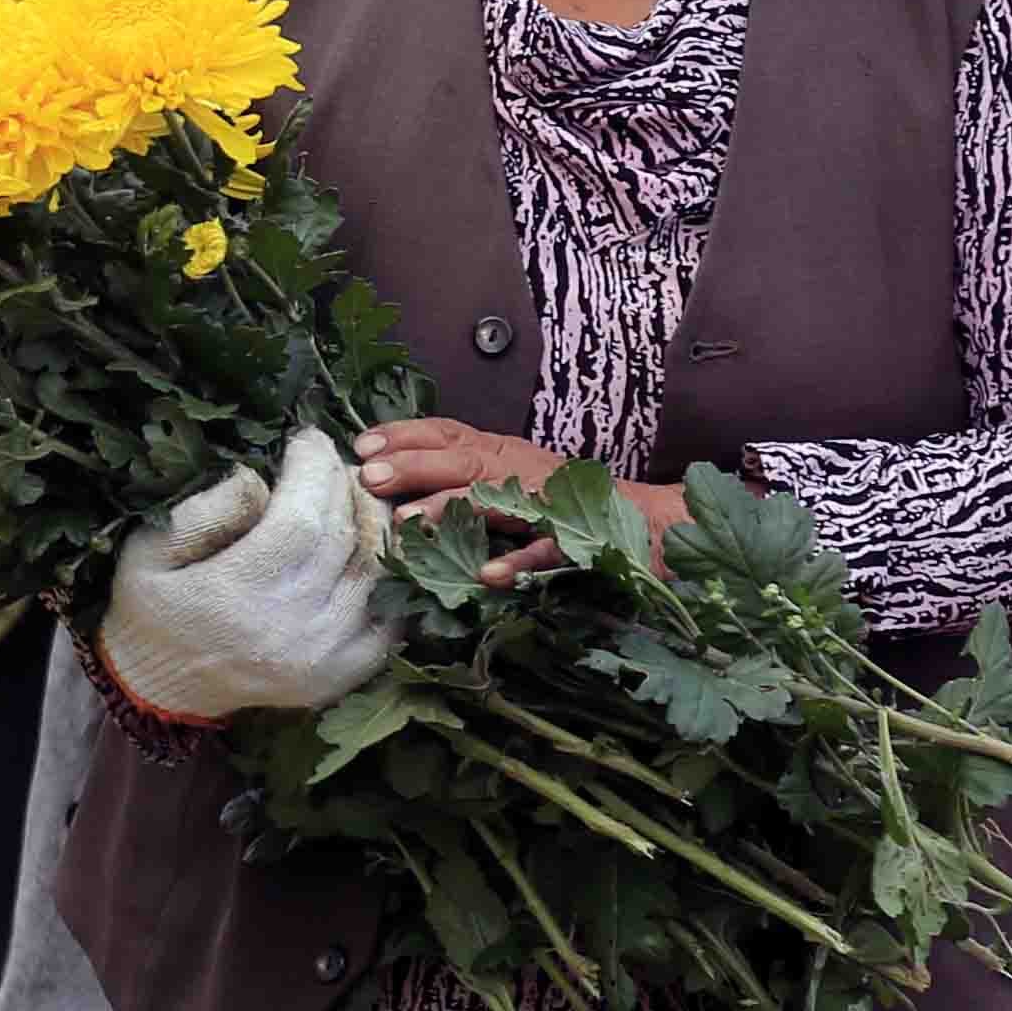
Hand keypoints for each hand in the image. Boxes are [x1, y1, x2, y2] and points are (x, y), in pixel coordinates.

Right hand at [97, 427, 398, 722]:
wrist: (158, 688)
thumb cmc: (151, 608)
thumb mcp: (148, 550)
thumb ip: (202, 511)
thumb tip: (257, 479)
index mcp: (238, 594)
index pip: (302, 518)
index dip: (315, 469)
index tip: (307, 438)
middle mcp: (291, 628)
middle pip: (344, 537)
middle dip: (343, 484)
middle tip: (330, 458)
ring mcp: (322, 657)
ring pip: (374, 572)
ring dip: (373, 522)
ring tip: (351, 494)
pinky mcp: (339, 675)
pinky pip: (389, 617)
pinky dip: (387, 576)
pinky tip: (368, 546)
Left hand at [353, 416, 684, 585]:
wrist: (648, 523)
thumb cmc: (568, 503)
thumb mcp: (513, 477)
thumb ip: (466, 477)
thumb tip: (398, 484)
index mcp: (504, 453)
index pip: (449, 434)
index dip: (406, 435)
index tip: (363, 443)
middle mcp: (522, 469)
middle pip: (461, 460)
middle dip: (413, 465)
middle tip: (369, 476)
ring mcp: (549, 503)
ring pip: (493, 500)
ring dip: (449, 508)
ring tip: (408, 522)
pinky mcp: (577, 540)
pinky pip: (544, 551)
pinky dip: (516, 562)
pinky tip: (485, 576)